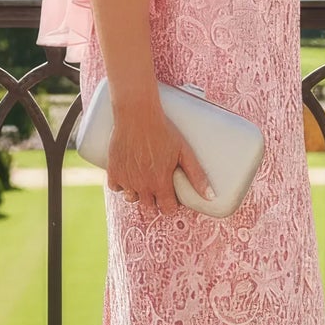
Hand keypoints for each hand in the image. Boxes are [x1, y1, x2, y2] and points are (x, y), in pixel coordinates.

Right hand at [106, 99, 214, 220]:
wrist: (137, 115)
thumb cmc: (164, 131)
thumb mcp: (184, 152)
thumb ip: (197, 175)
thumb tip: (211, 196)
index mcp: (160, 183)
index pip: (167, 209)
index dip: (172, 204)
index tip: (173, 196)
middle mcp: (142, 186)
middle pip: (149, 206)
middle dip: (156, 200)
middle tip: (159, 185)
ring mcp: (126, 179)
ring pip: (132, 199)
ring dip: (139, 194)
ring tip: (144, 180)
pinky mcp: (113, 171)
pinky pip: (116, 188)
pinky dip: (122, 185)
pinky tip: (129, 176)